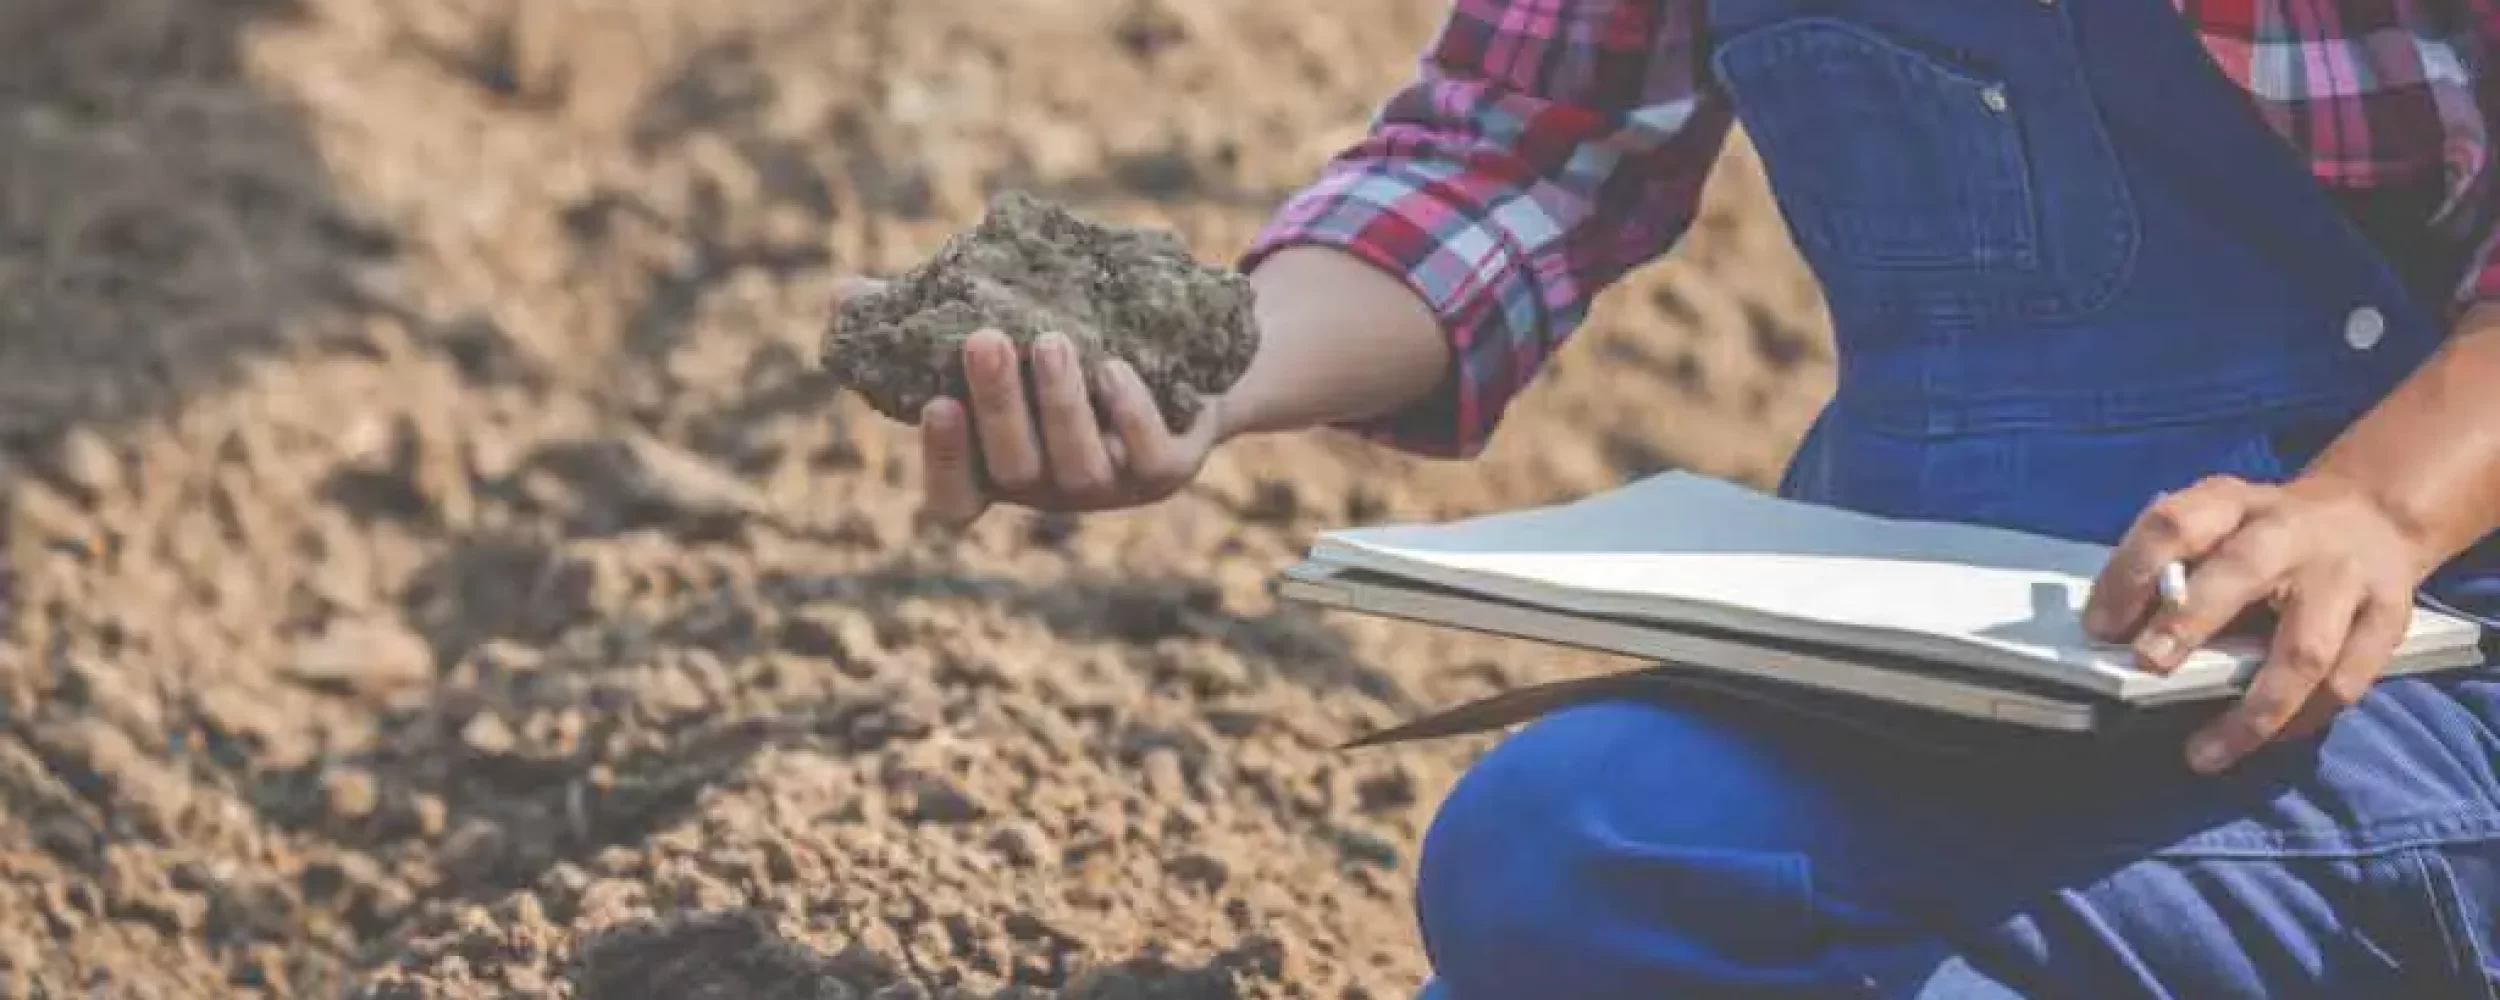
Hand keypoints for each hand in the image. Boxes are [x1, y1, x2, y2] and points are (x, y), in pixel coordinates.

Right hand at [832, 279, 1225, 531]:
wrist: (1181, 358)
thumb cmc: (1066, 344)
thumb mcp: (996, 328)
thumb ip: (919, 320)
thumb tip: (840, 296)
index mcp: (998, 467)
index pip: (956, 500)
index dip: (944, 463)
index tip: (934, 404)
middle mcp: (1050, 487)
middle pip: (1016, 471)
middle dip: (998, 407)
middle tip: (985, 340)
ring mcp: (1112, 485)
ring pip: (1079, 465)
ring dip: (1059, 404)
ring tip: (1050, 340)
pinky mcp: (1169, 468)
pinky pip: (1149, 455)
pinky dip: (1130, 414)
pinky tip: (1115, 368)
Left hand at [2083, 474, 2436, 773]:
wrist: (2369, 517)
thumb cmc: (2264, 535)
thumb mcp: (2214, 527)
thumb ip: (2170, 569)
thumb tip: (2115, 639)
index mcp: (2232, 503)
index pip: (2175, 524)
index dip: (2132, 572)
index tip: (2099, 627)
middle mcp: (2292, 533)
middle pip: (2242, 571)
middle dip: (2191, 620)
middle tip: (2149, 664)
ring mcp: (2346, 577)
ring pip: (2304, 650)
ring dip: (2252, 709)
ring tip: (2204, 751)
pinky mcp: (2388, 619)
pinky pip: (2344, 684)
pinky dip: (2301, 720)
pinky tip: (2263, 741)